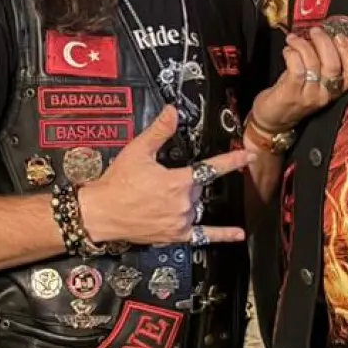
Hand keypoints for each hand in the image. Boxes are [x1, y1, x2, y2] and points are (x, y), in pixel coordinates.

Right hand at [79, 105, 251, 246]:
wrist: (100, 213)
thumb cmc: (116, 184)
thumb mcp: (137, 151)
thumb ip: (159, 131)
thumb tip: (173, 112)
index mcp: (177, 181)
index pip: (211, 167)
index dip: (231, 160)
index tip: (247, 156)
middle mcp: (183, 203)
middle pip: (198, 188)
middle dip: (186, 182)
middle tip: (161, 181)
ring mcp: (180, 221)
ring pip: (196, 206)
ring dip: (189, 200)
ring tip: (166, 197)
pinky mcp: (175, 235)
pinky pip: (202, 236)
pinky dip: (222, 235)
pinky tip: (237, 234)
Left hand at [250, 22, 347, 135]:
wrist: (273, 120)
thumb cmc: (293, 94)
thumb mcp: (314, 80)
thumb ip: (322, 60)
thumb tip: (324, 34)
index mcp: (335, 90)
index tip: (340, 36)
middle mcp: (325, 95)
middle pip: (334, 65)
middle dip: (324, 42)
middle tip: (315, 31)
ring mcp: (308, 96)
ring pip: (313, 64)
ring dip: (303, 45)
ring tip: (294, 39)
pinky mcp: (291, 94)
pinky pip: (296, 68)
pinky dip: (292, 53)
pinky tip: (288, 50)